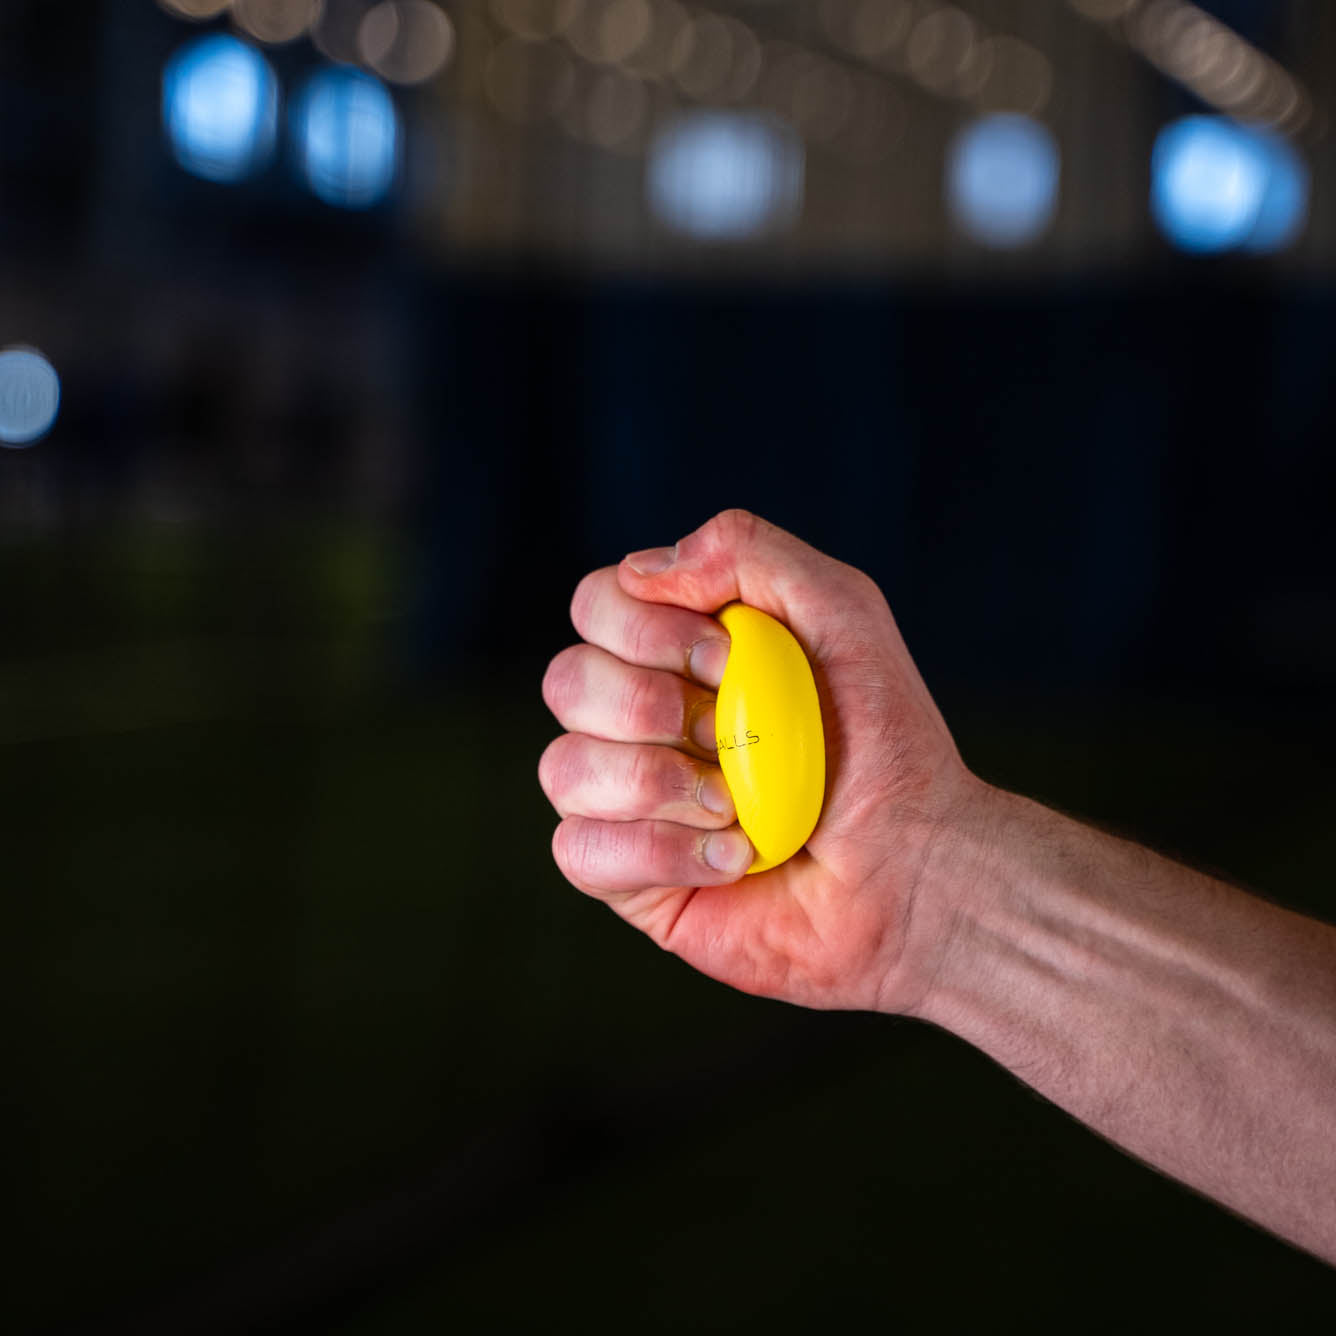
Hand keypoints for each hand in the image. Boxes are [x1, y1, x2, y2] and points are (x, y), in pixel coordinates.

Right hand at [539, 509, 982, 1012]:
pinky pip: (580, 851)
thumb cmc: (882, 741)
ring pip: (564, 767)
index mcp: (673, 652)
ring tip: (734, 805)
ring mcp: (626, 800)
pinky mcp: (628, 876)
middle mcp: (637, 720)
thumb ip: (749, 553)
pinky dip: (660, 851)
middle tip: (731, 733)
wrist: (913, 865)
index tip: (726, 658)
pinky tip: (730, 857)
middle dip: (649, 704)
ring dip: (658, 782)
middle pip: (566, 680)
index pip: (596, 604)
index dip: (645, 627)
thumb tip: (644, 570)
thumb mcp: (840, 611)